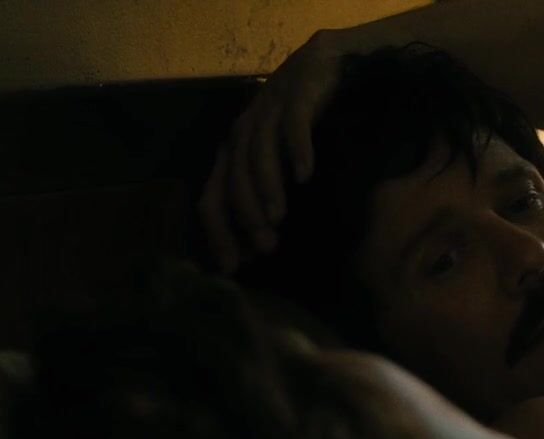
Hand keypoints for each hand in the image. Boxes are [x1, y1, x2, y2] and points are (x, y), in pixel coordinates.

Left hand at [199, 29, 346, 272]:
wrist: (330, 65)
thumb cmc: (305, 121)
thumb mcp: (280, 163)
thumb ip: (270, 197)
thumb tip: (259, 248)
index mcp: (233, 152)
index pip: (212, 196)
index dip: (219, 232)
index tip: (233, 268)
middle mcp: (243, 130)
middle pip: (233, 177)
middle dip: (246, 214)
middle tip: (266, 246)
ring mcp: (269, 109)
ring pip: (258, 152)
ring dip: (266, 187)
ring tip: (279, 218)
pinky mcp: (297, 93)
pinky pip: (293, 123)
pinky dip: (296, 148)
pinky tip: (305, 173)